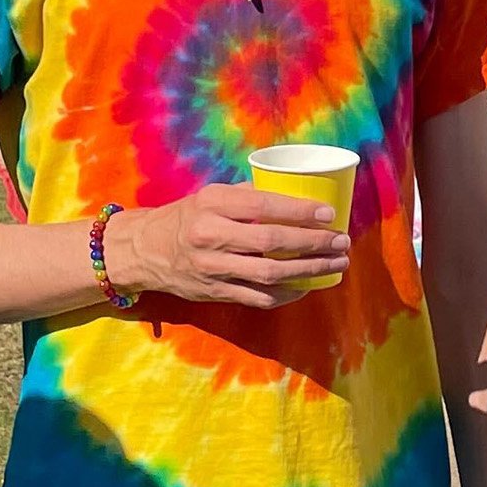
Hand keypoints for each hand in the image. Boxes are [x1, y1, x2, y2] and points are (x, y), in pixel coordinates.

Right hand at [101, 180, 350, 306]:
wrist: (145, 251)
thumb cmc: (186, 217)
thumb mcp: (209, 196)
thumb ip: (247, 194)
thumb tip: (293, 190)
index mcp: (212, 204)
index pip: (263, 205)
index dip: (299, 211)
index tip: (328, 214)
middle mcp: (211, 235)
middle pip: (272, 241)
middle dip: (313, 243)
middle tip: (341, 241)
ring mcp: (213, 268)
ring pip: (270, 273)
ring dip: (309, 271)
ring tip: (336, 264)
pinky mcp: (215, 292)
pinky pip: (259, 297)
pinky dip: (287, 293)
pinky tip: (308, 286)